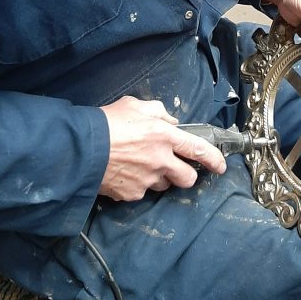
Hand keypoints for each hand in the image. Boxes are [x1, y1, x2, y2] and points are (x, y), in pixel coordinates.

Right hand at [98, 96, 226, 201]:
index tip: (220, 166)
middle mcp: (160, 161)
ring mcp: (146, 180)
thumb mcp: (134, 105)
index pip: (199, 150)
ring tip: (140, 167)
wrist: (80, 148)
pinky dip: (136, 185)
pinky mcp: (131, 194)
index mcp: (164, 136)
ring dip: (159, 179)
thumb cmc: (107, 123)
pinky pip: (141, 192)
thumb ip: (158, 112)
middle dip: (186, 175)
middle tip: (177, 169)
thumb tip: (170, 121)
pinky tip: (123, 174)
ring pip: (164, 186)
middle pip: (187, 178)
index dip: (214, 159)